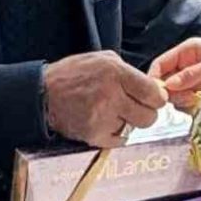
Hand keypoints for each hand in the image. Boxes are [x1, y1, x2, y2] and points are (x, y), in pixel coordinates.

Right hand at [43, 51, 167, 146]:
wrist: (44, 94)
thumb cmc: (74, 74)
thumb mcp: (103, 59)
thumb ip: (129, 72)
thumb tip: (152, 87)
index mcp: (116, 73)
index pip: (153, 94)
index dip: (157, 98)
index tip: (153, 98)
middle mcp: (111, 95)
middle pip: (149, 116)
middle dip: (147, 113)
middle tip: (137, 108)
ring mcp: (102, 117)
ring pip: (134, 129)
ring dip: (128, 122)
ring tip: (114, 112)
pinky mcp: (93, 135)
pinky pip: (119, 140)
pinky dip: (116, 134)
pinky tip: (105, 122)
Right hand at [147, 38, 200, 110]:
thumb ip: (194, 73)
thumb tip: (169, 84)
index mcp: (191, 51)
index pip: (162, 63)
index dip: (154, 77)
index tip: (153, 94)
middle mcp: (191, 68)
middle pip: (167, 82)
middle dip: (166, 93)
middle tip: (174, 103)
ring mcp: (199, 85)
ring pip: (178, 97)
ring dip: (179, 103)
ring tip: (191, 104)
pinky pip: (192, 107)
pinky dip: (191, 111)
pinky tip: (197, 111)